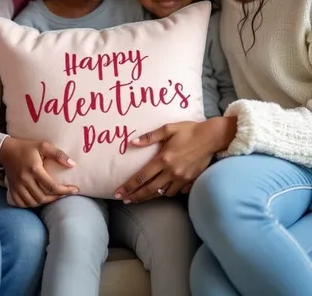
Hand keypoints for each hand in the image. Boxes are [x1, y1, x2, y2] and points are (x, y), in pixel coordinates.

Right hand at [0, 137, 77, 207]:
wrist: (6, 150)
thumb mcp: (43, 145)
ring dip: (45, 202)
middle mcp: (25, 180)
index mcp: (34, 169)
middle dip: (56, 197)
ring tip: (53, 196)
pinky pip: (22, 204)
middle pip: (43, 197)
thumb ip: (58, 154)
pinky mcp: (12, 190)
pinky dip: (32, 204)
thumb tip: (72, 164)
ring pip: (33, 203)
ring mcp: (17, 186)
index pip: (52, 186)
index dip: (65, 190)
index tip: (74, 190)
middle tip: (64, 193)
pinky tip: (38, 199)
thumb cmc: (26, 147)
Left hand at [115, 117, 235, 202]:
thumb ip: (150, 137)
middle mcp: (171, 172)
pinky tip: (162, 192)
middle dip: (135, 196)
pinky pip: (176, 192)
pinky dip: (167, 193)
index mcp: (163, 159)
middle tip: (124, 200)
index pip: (142, 177)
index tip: (118, 193)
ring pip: (162, 193)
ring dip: (150, 196)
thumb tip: (132, 142)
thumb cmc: (189, 130)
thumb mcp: (168, 129)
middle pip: (150, 189)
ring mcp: (181, 178)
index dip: (129, 186)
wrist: (211, 138)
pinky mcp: (190, 181)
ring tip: (140, 197)